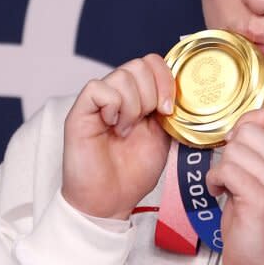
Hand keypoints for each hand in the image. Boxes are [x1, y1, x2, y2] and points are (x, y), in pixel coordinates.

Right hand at [61, 54, 175, 220]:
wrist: (110, 201)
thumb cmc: (131, 174)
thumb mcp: (163, 139)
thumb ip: (170, 114)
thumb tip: (184, 94)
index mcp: (138, 98)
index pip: (152, 63)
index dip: (166, 79)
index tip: (168, 109)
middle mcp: (118, 95)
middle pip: (139, 64)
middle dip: (152, 93)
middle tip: (146, 121)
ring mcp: (98, 102)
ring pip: (122, 75)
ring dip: (133, 105)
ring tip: (126, 130)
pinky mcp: (80, 112)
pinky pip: (98, 88)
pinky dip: (112, 106)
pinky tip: (112, 126)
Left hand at [206, 107, 263, 264]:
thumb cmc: (261, 224)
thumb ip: (263, 153)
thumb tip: (239, 127)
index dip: (249, 122)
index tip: (240, 144)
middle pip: (250, 129)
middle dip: (231, 148)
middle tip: (232, 172)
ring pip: (235, 150)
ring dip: (221, 167)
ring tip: (227, 186)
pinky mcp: (261, 201)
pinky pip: (226, 170)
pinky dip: (214, 181)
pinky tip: (219, 193)